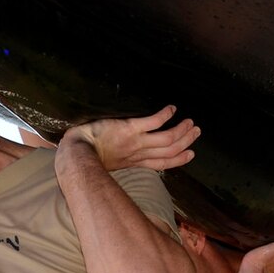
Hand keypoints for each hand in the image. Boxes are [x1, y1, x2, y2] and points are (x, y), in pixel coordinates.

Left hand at [61, 107, 198, 171]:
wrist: (77, 153)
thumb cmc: (87, 157)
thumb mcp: (109, 163)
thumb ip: (120, 159)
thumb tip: (122, 156)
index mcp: (135, 162)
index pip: (163, 163)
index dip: (179, 159)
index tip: (191, 153)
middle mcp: (139, 153)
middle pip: (170, 150)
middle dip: (186, 141)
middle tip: (196, 131)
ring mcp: (136, 141)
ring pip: (167, 139)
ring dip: (181, 130)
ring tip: (190, 121)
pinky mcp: (129, 129)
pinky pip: (153, 122)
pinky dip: (165, 115)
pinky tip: (172, 108)